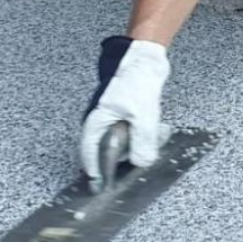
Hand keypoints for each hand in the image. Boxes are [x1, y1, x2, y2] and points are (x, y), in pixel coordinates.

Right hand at [79, 37, 169, 188]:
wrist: (147, 59)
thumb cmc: (137, 80)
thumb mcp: (142, 116)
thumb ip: (142, 142)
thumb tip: (141, 163)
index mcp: (98, 118)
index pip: (87, 149)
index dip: (93, 167)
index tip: (99, 182)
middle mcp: (102, 118)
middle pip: (106, 147)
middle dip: (122, 157)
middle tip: (136, 160)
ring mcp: (114, 114)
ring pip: (121, 139)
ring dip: (136, 143)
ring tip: (151, 136)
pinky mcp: (126, 111)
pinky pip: (131, 130)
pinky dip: (142, 134)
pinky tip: (155, 130)